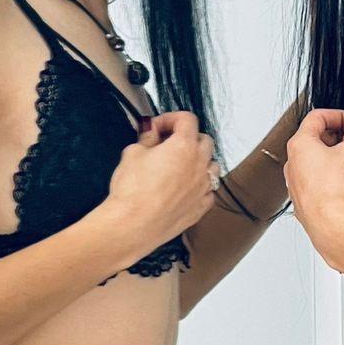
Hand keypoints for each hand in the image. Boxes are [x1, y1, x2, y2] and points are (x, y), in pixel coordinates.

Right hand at [101, 110, 218, 261]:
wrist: (133, 225)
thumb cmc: (132, 190)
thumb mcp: (132, 153)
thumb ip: (146, 138)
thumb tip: (150, 132)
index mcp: (184, 145)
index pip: (187, 119)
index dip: (170, 119)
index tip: (157, 127)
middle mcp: (199, 164)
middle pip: (204, 140)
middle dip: (187, 138)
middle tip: (167, 144)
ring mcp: (203, 187)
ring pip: (211, 165)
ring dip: (198, 161)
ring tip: (178, 166)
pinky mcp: (201, 208)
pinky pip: (208, 191)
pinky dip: (199, 186)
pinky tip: (183, 189)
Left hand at [284, 107, 343, 268]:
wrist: (331, 225)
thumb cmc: (334, 190)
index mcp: (299, 144)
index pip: (317, 116)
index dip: (339, 115)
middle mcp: (292, 161)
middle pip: (314, 137)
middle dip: (337, 134)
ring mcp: (294, 182)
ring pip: (314, 159)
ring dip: (333, 154)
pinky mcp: (302, 199)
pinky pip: (314, 178)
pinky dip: (328, 173)